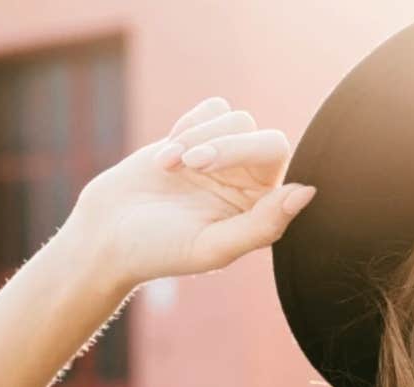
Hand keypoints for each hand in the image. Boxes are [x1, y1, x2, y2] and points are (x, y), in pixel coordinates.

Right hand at [63, 96, 315, 288]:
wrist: (105, 236)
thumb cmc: (161, 250)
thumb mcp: (213, 247)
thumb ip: (264, 225)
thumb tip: (308, 191)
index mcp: (264, 210)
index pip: (282, 162)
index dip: (245, 154)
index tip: (202, 168)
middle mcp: (252, 183)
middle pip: (264, 137)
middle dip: (225, 144)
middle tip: (190, 163)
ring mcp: (226, 158)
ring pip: (237, 120)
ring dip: (198, 137)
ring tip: (169, 166)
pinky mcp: (199, 138)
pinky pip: (213, 109)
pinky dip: (189, 125)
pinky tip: (166, 155)